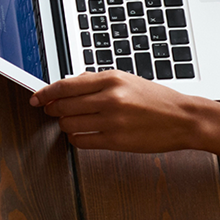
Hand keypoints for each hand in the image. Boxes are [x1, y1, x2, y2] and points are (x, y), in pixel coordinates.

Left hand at [30, 70, 204, 152]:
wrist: (183, 118)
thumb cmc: (157, 99)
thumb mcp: (127, 79)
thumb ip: (97, 81)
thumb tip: (68, 84)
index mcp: (112, 79)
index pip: (66, 85)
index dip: (46, 92)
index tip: (37, 97)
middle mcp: (110, 98)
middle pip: (63, 105)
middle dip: (52, 109)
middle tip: (50, 110)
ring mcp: (112, 121)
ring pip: (69, 123)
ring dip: (64, 123)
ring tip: (70, 121)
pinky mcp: (116, 140)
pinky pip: (81, 141)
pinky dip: (75, 138)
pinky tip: (81, 133)